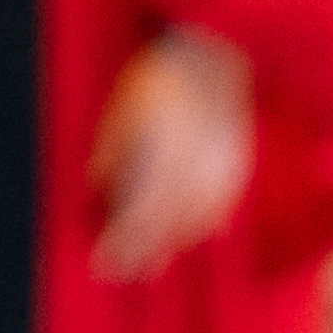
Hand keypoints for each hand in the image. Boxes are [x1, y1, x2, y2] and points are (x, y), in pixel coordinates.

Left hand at [93, 26, 255, 279]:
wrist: (213, 57)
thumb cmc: (160, 79)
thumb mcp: (123, 110)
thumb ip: (112, 151)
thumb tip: (94, 186)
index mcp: (162, 158)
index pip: (139, 215)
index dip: (120, 243)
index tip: (100, 265)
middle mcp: (194, 172)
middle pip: (165, 226)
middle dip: (140, 254)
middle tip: (117, 274)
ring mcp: (220, 172)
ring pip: (195, 223)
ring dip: (171, 245)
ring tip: (150, 266)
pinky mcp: (238, 166)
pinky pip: (221, 207)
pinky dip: (204, 226)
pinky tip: (195, 237)